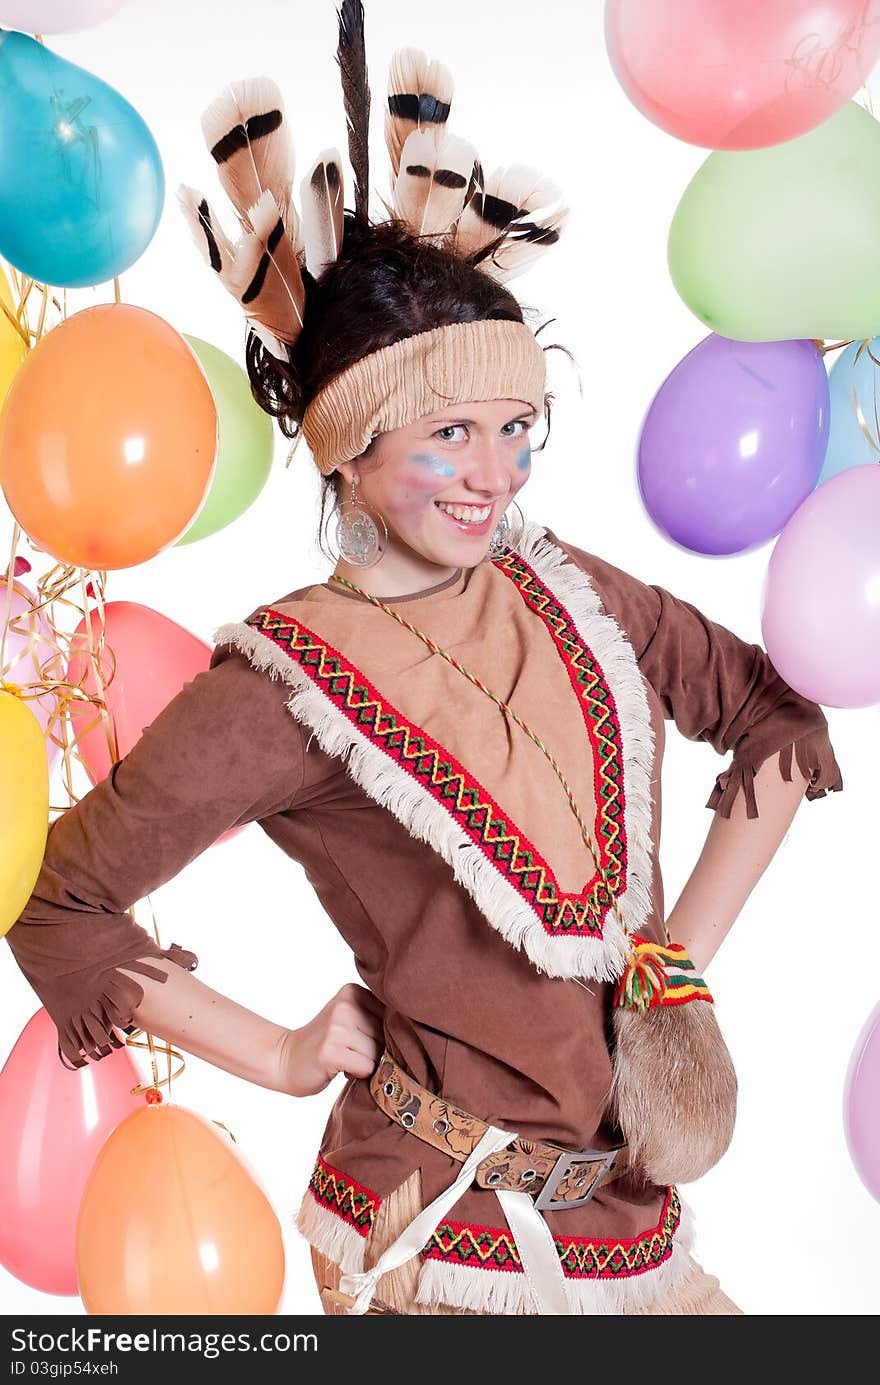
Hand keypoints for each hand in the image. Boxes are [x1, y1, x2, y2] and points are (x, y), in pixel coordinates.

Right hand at [281, 982, 385, 1097]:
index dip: (381, 1035)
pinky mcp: (331, 1050)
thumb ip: (377, 1018)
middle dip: (374, 1050)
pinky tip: (340, 1068)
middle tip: (349, 1051)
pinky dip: (357, 1073)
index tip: (359, 1038)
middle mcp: (345, 1004)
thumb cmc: (328, 1044)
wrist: (286, 1059)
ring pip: (377, 1053)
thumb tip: (411, 1033)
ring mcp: (337, 1026)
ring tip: (343, 1058)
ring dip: (364, 1063)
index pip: (391, 1017)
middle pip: (386, 1035)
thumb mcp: (351, 1019)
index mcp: (353, 991)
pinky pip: (366, 1067)